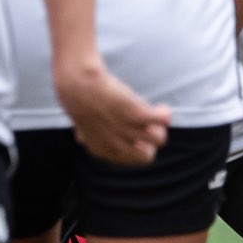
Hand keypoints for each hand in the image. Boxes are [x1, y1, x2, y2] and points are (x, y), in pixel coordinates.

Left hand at [54, 55, 170, 166]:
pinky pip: (163, 121)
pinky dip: (165, 114)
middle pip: (146, 157)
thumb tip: (81, 138)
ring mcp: (127, 130)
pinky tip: (160, 107)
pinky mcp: (136, 115)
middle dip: (149, 144)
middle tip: (147, 127)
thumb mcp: (78, 125)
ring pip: (159, 140)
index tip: (136, 134)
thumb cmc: (77, 99)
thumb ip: (84, 136)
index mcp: (101, 149)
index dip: (136, 146)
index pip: (129, 159)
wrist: (77, 83)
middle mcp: (115, 144)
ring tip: (155, 116)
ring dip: (160, 128)